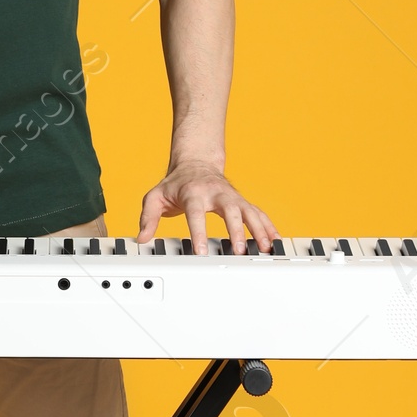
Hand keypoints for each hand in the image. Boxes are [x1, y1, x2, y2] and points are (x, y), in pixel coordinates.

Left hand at [137, 163, 275, 254]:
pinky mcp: (241, 202)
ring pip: (249, 211)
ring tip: (265, 248)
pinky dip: (268, 226)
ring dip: (258, 229)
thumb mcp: (155, 197)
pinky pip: (258, 213)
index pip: (196, 213)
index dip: (199, 232)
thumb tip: (142, 238)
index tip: (201, 252)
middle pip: (229, 210)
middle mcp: (216, 193)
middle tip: (239, 250)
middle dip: (236, 230)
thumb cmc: (175, 184)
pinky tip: (274, 241)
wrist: (195, 164)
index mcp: (193, 192)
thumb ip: (147, 217)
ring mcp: (231, 197)